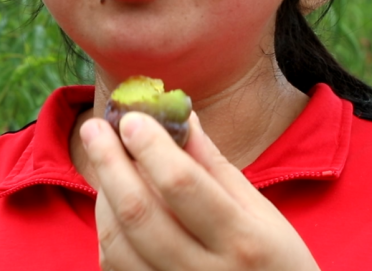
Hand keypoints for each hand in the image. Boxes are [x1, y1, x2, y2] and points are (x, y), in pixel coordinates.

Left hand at [80, 111, 319, 270]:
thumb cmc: (275, 262)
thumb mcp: (261, 213)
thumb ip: (215, 167)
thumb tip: (181, 116)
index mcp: (242, 240)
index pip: (183, 185)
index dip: (152, 147)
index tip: (132, 118)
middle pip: (140, 213)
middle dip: (110, 163)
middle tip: (95, 127)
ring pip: (118, 243)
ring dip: (104, 195)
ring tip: (105, 161)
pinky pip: (114, 267)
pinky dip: (108, 230)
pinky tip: (112, 203)